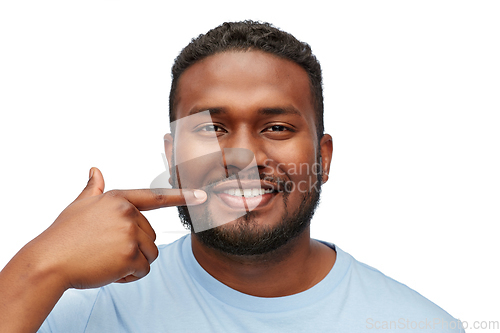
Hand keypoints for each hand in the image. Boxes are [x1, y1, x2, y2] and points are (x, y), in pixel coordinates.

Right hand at [32, 167, 205, 289]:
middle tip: (106, 251)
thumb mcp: (80, 206)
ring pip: (150, 254)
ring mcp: (130, 233)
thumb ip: (94, 190)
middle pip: (151, 236)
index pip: (156, 197)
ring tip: (106, 260)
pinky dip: (129, 275)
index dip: (181, 195)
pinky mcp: (130, 255)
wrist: (48, 262)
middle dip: (134, 247)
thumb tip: (95, 170)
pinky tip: (108, 271)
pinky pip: (143, 270)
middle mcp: (128, 213)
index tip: (202, 195)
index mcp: (119, 199)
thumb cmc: (64, 235)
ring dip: (133, 263)